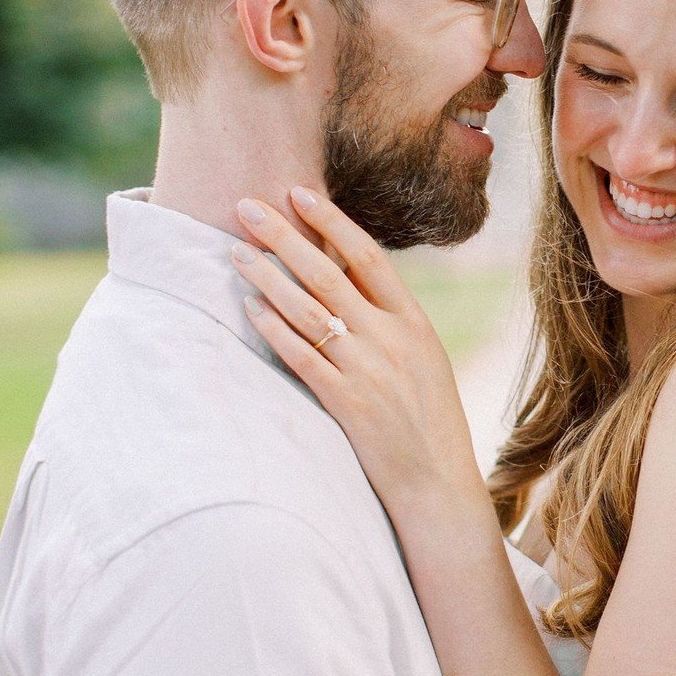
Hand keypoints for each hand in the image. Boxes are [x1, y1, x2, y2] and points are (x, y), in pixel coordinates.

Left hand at [232, 188, 486, 517]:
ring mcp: (368, 370)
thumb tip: (351, 279)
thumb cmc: (429, 421)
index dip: (331, 221)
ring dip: (268, 276)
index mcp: (413, 322)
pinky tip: (250, 309)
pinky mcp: (346, 404)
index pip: (367, 255)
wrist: (438, 483)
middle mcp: (391, 339)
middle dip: (283, 236)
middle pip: (328, 273)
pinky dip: (274, 329)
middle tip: (246, 206)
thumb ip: (390, 320)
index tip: (298, 192)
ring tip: (237, 252)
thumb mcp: (424, 359)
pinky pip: (302, 356)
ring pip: (308, 310)